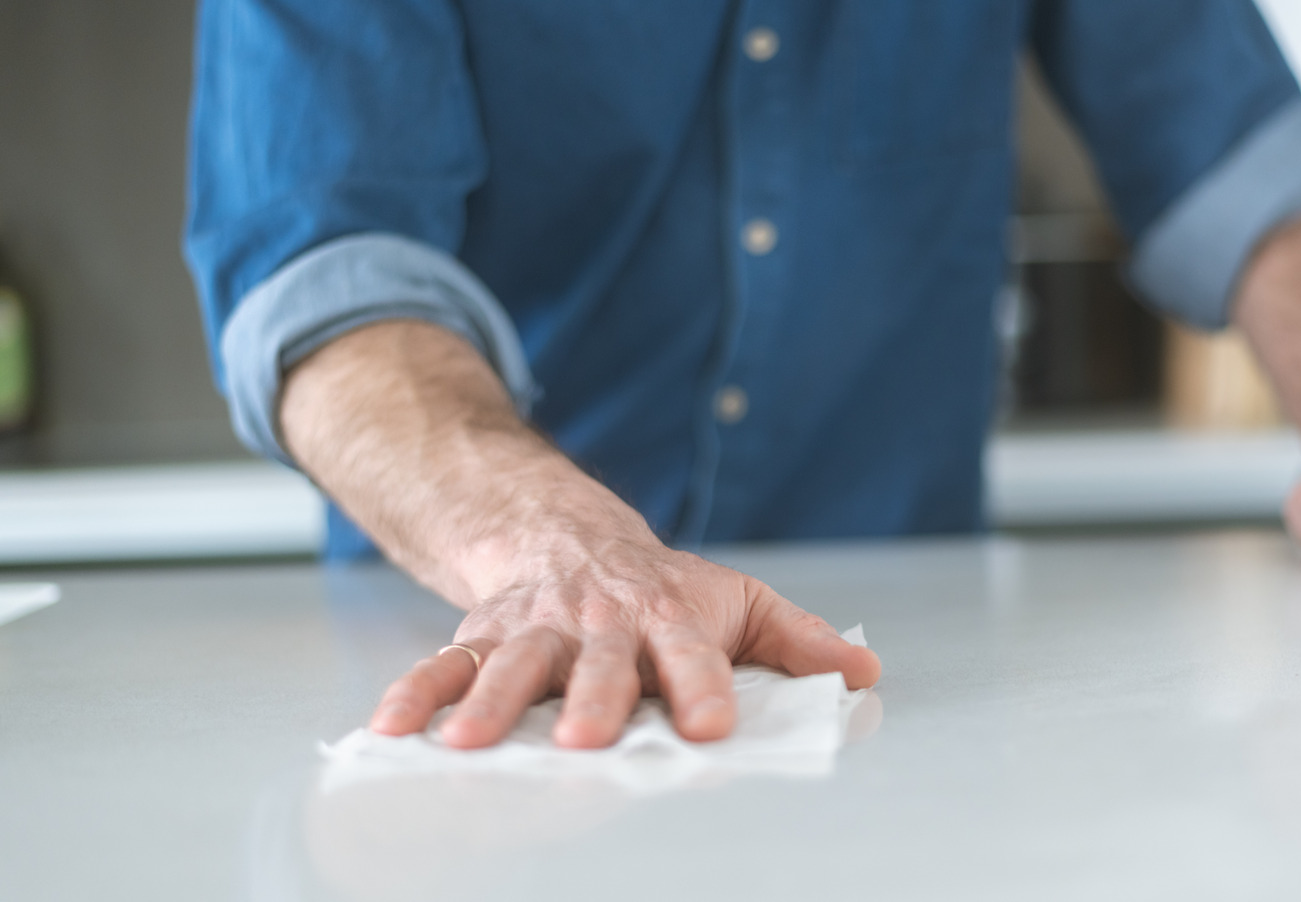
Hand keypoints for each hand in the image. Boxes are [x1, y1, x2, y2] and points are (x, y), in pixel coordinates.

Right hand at [365, 485, 881, 749]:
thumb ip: (797, 639)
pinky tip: (391, 728)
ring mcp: (535, 627)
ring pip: (511, 663)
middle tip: (581, 737)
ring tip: (468, 743)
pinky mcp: (482, 634)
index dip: (703, 687)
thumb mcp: (737, 599)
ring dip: (488, 702)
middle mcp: (597, 623)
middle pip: (596, 663)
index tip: (712, 725)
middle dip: (590, 698)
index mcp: (667, 617)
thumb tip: (865, 671)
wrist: (570, 536)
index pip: (691, 656)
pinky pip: (443, 662)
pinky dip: (416, 692)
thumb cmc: (662, 587)